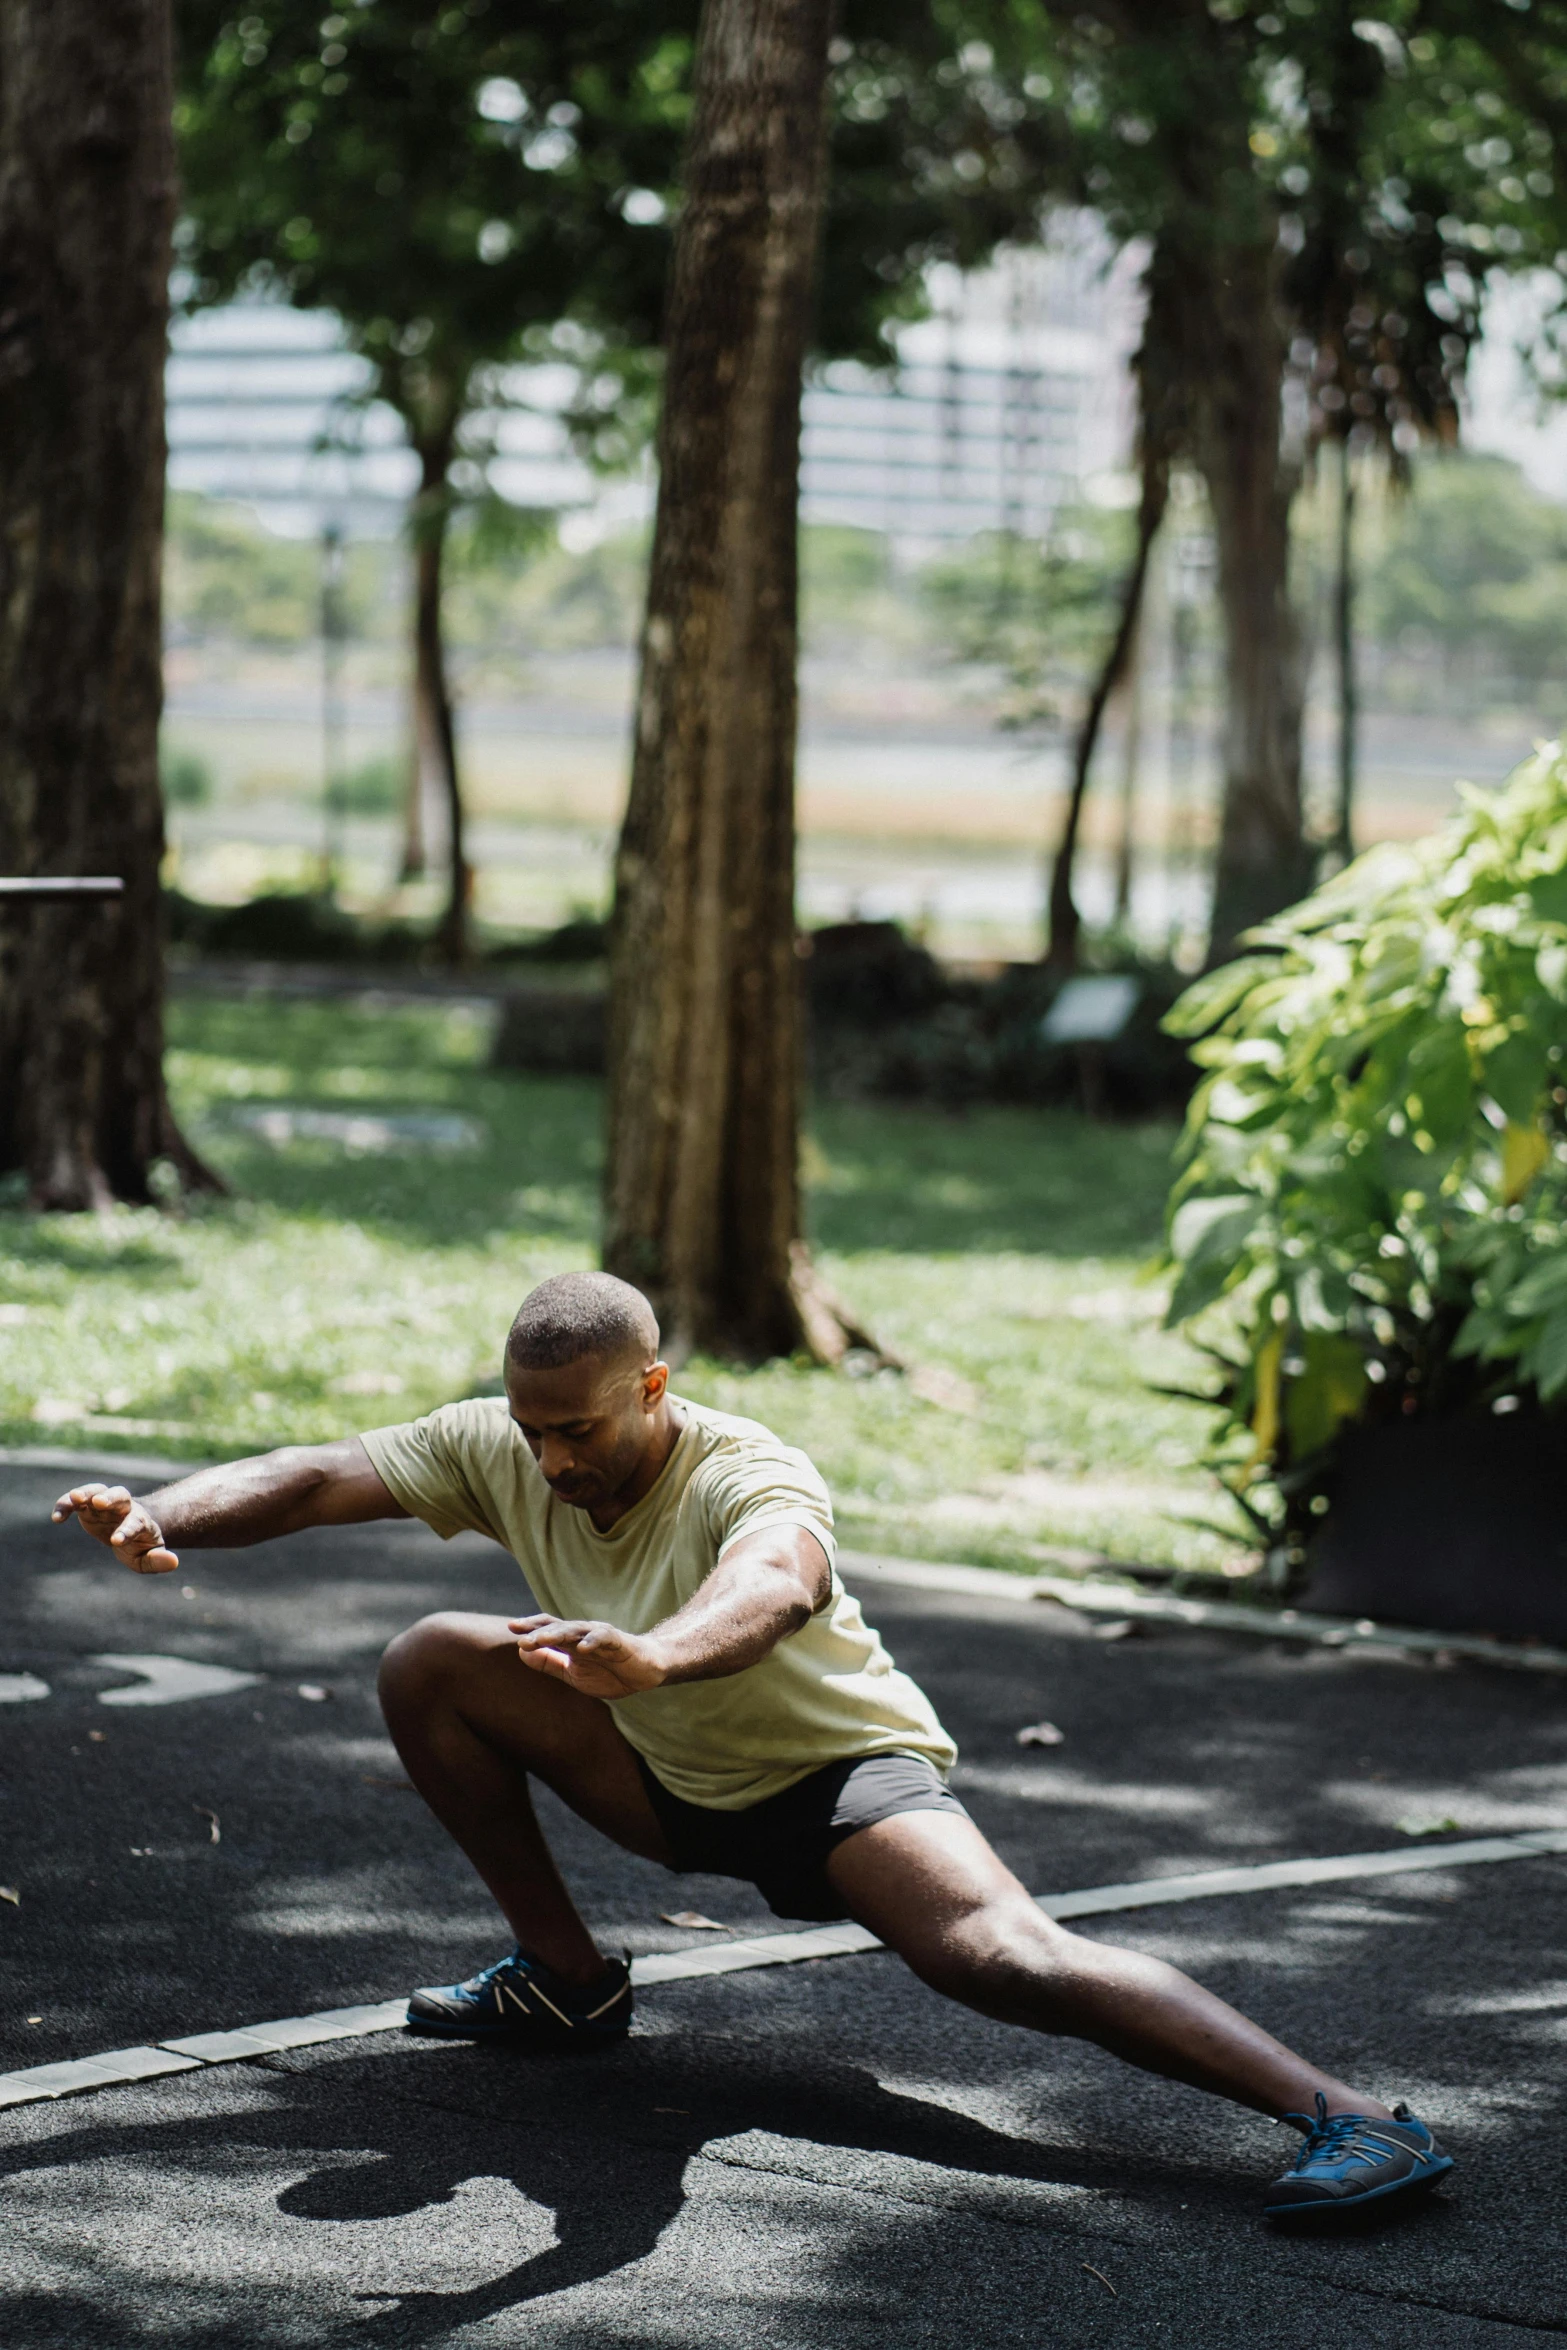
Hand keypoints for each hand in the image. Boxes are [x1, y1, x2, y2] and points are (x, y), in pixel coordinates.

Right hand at [51, 1483, 178, 1573]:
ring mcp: (105, 1504)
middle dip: (110, 1497)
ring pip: (97, 1490)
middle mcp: (123, 1507)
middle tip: (99, 1502)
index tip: (116, 1542)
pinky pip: (75, 1501)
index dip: (126, 1531)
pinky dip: (65, 1504)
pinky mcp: (87, 1506)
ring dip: (86, 1493)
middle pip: (120, 1495)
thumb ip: (159, 1560)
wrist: (131, 1527)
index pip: (136, 1523)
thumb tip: (174, 1562)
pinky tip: (57, 1518)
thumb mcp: (149, 1557)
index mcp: (141, 1521)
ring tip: (74, 1499)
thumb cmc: (141, 1544)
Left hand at [509, 1614, 666, 1700]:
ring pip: (576, 1630)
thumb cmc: (609, 1671)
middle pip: (558, 1628)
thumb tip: (522, 1652)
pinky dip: (592, 1642)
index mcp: (571, 1641)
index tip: (512, 1628)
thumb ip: (550, 1663)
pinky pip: (604, 1639)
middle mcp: (583, 1634)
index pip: (548, 1629)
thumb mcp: (573, 1674)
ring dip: (558, 1634)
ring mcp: (601, 1636)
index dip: (531, 1627)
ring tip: (541, 1639)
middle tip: (520, 1636)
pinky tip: (581, 1649)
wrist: (645, 1672)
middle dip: (539, 1632)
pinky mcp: (619, 1642)